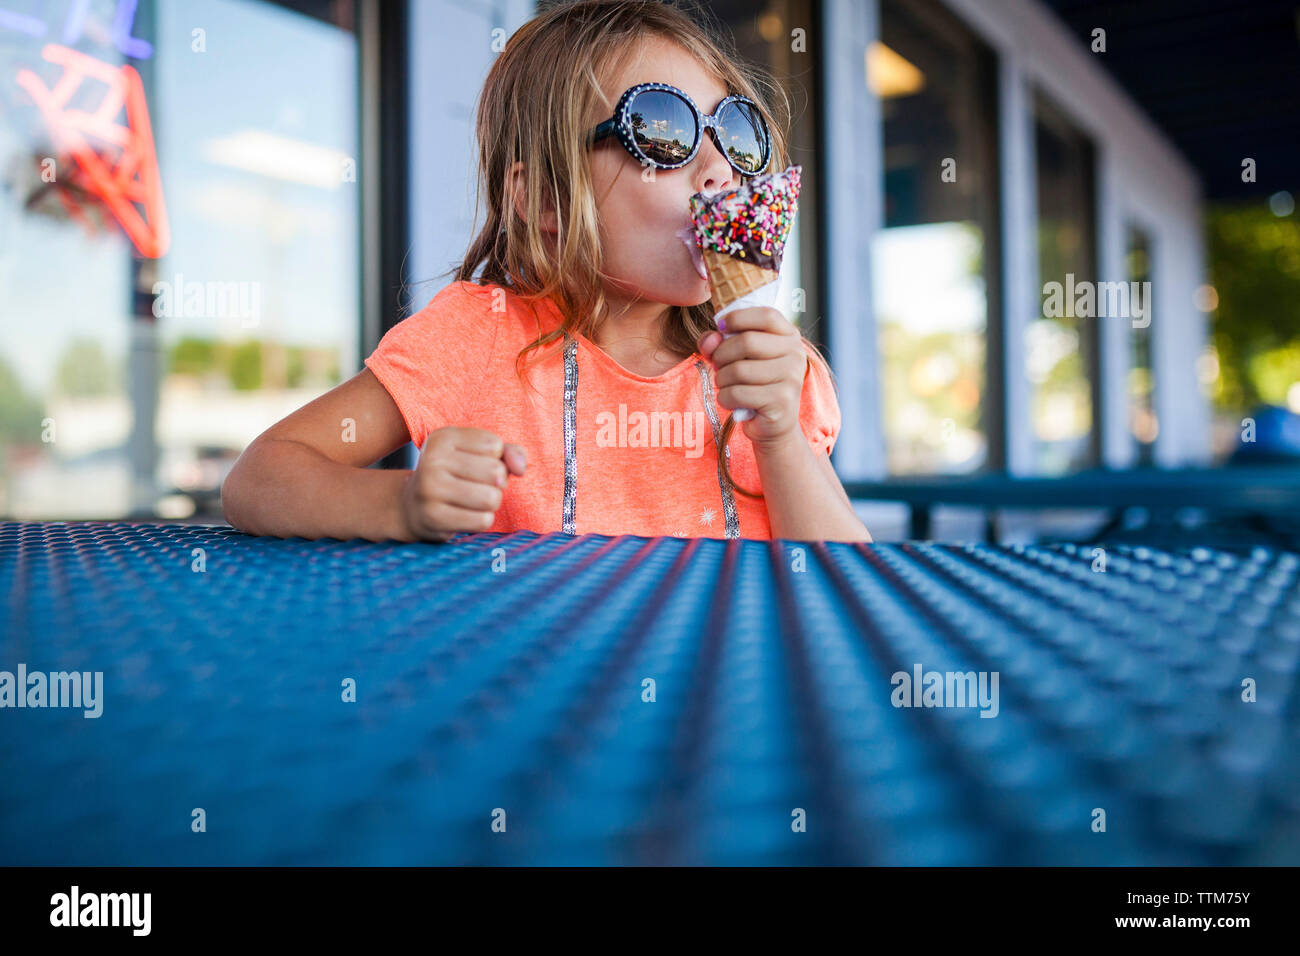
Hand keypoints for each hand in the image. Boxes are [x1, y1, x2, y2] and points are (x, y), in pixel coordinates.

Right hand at [400, 427, 526, 540]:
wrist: (412, 507)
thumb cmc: (455, 476)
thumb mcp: (478, 455)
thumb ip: (508, 452)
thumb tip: (522, 468)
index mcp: (443, 437)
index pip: (494, 445)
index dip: (495, 459)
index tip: (475, 465)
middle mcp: (432, 459)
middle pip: (496, 472)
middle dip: (496, 484)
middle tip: (476, 486)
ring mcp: (430, 488)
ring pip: (492, 498)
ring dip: (490, 504)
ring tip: (472, 501)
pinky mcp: (433, 517)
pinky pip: (483, 521)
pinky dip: (481, 521)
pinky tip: (464, 516)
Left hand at [697, 306, 807, 445]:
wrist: (773, 424)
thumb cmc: (753, 384)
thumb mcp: (736, 357)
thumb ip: (718, 342)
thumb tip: (709, 341)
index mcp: (790, 336)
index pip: (767, 315)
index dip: (738, 317)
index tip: (721, 327)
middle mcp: (796, 354)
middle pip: (747, 341)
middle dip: (722, 355)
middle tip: (718, 366)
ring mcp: (791, 378)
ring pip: (738, 370)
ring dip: (722, 379)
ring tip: (726, 385)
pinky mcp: (781, 401)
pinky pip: (738, 393)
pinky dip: (725, 398)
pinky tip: (732, 401)